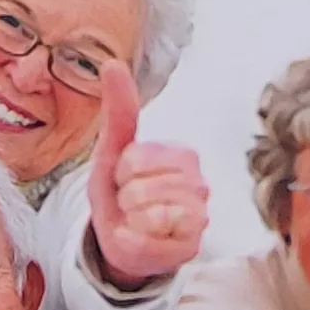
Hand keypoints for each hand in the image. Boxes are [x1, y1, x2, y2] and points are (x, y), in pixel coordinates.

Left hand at [86, 62, 209, 287]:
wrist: (121, 243)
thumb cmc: (119, 193)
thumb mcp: (111, 151)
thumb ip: (119, 110)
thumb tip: (112, 63)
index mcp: (181, 155)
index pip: (137, 158)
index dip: (120, 171)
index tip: (124, 178)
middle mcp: (198, 183)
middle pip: (144, 186)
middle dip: (126, 197)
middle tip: (131, 202)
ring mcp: (199, 215)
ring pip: (152, 212)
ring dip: (131, 219)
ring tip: (137, 220)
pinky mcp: (192, 245)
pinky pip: (154, 238)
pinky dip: (136, 240)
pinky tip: (143, 238)